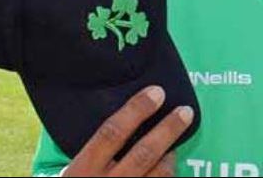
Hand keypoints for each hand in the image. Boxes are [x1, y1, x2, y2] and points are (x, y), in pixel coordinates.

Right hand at [63, 86, 193, 176]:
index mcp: (83, 170)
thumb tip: (129, 115)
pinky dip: (167, 176)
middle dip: (168, 130)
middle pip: (144, 153)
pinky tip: (167, 169)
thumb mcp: (76, 170)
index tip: (157, 92)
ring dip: (170, 157)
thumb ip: (96, 150)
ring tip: (174, 145)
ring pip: (159, 175)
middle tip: (186, 111)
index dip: (136, 110)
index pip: (112, 133)